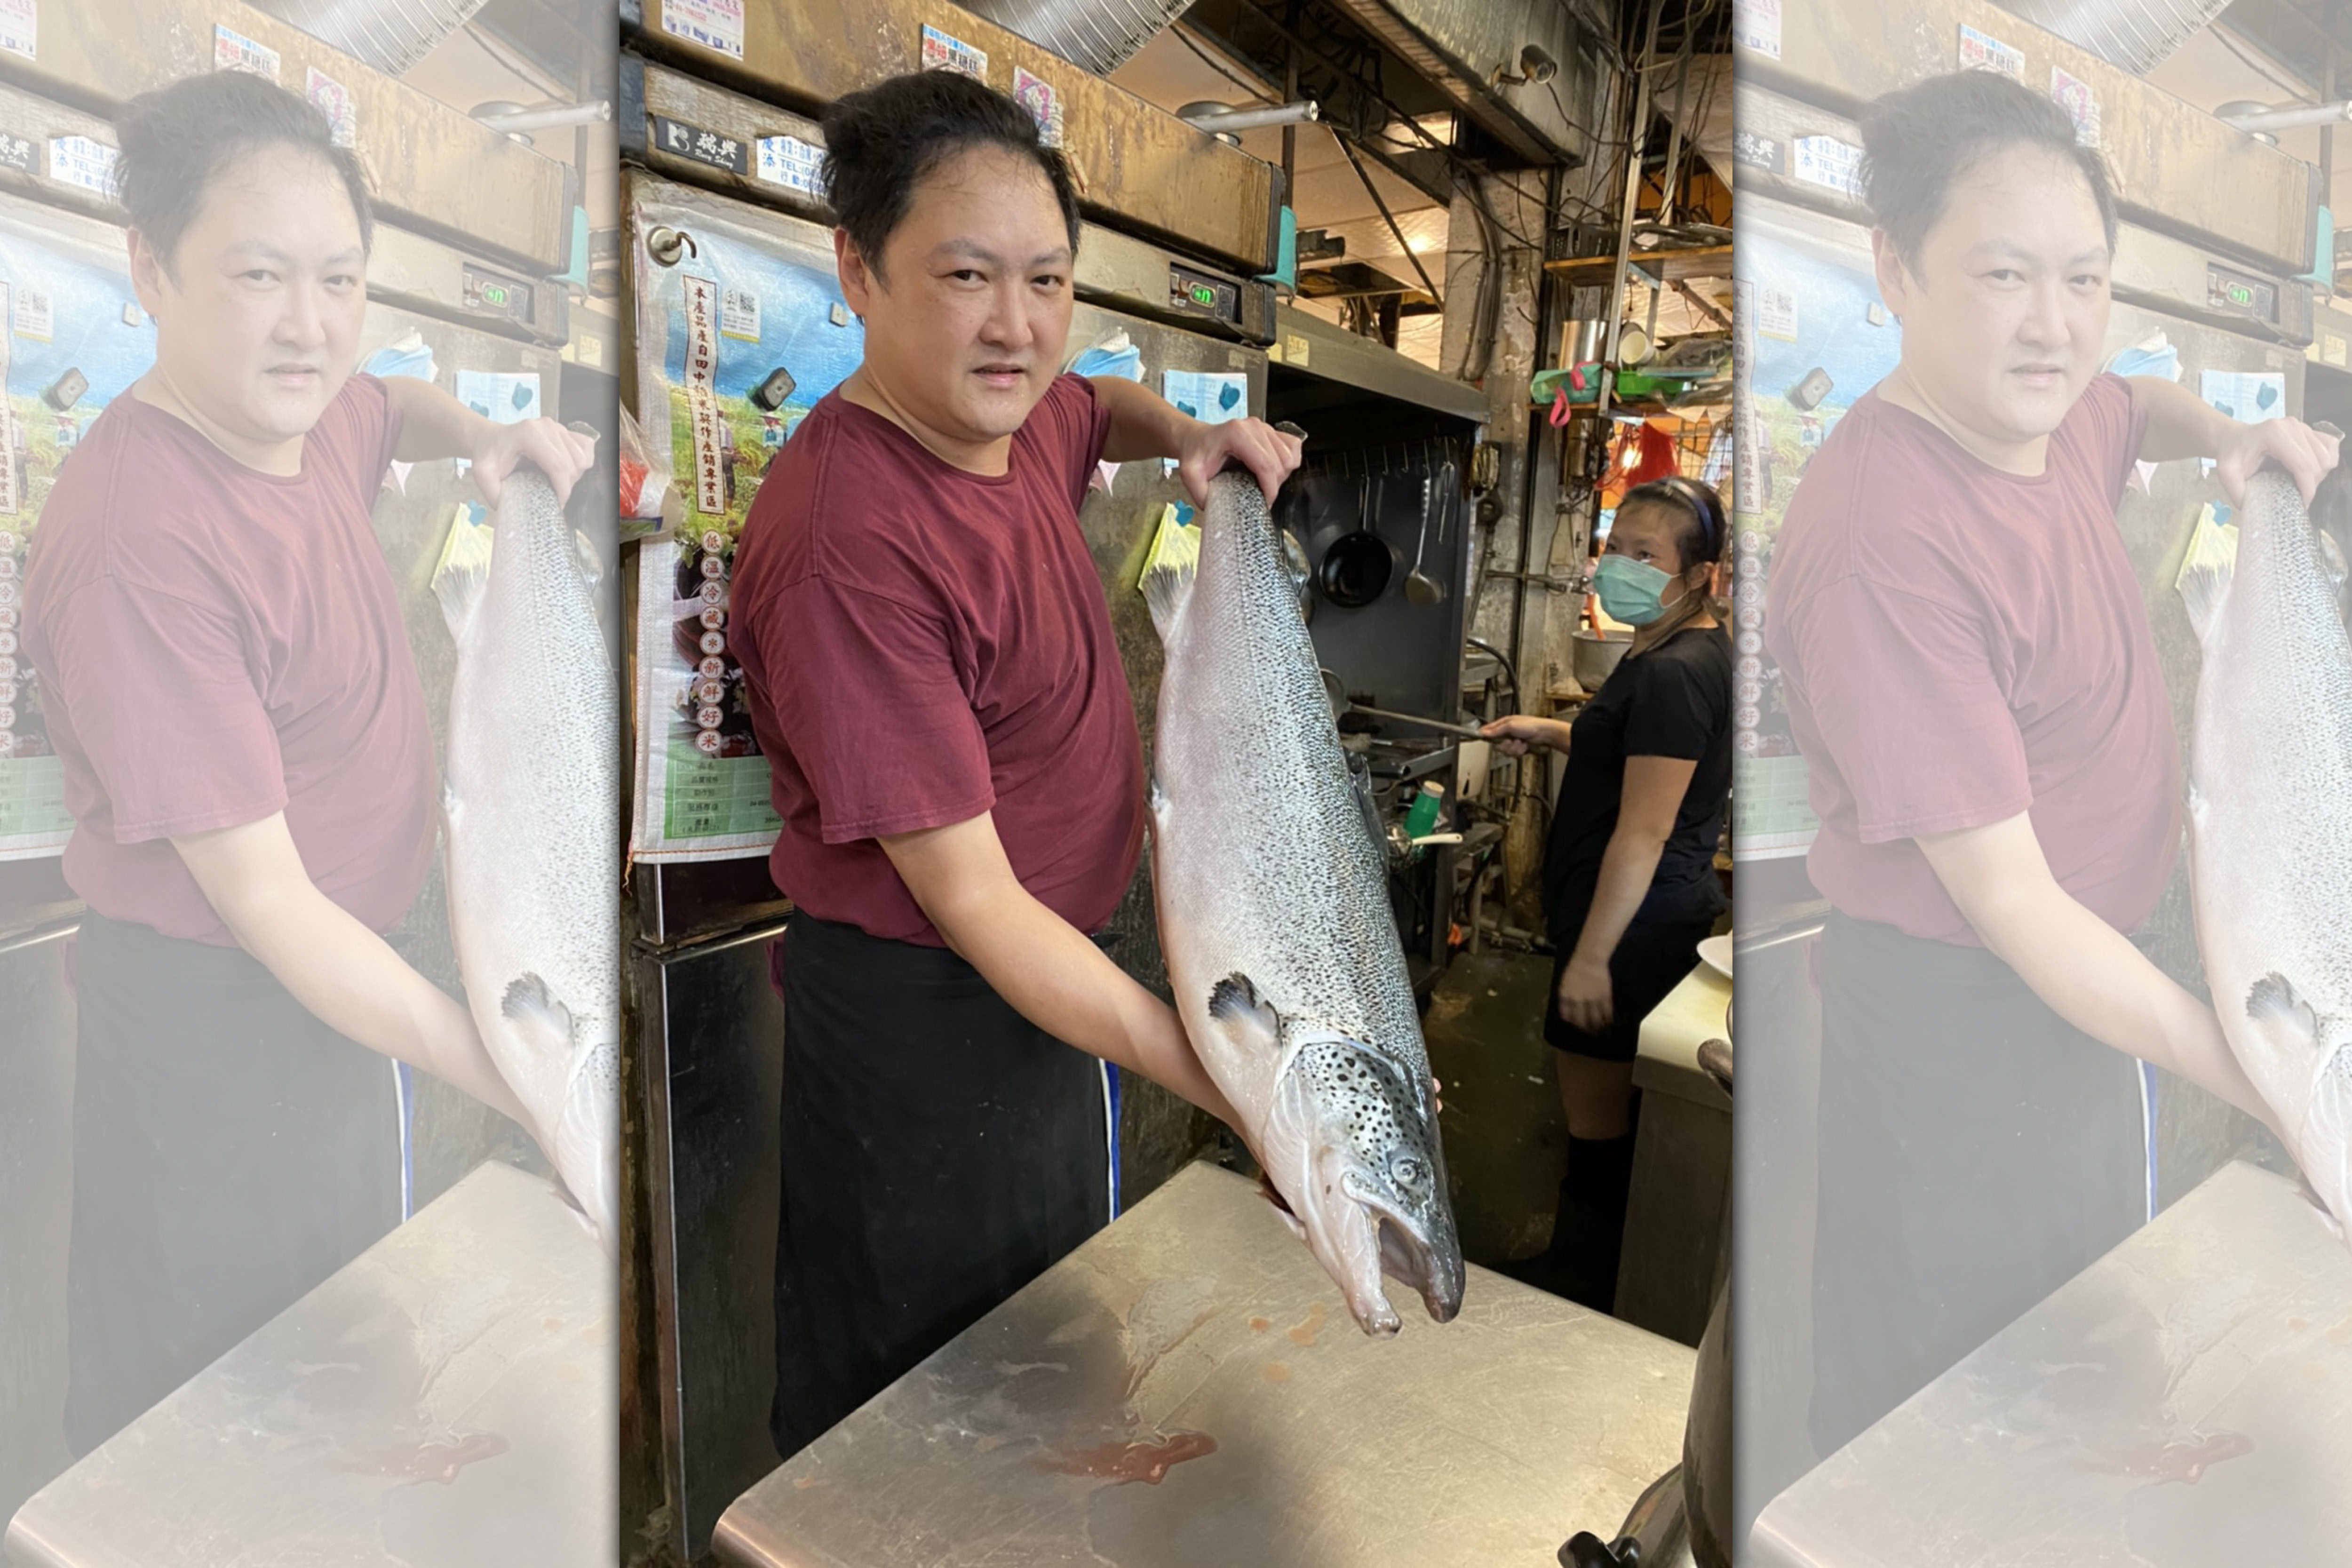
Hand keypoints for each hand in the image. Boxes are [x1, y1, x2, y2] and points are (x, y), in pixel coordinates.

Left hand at [468, 417, 598, 507]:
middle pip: (573, 464)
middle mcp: (548, 426)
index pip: (559, 466)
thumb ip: (493, 492)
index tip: (555, 504)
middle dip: (566, 486)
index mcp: (529, 434)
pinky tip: (565, 470)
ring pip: (582, 459)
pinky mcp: (565, 430)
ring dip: (574, 476)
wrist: (490, 438)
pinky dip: (581, 463)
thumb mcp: (482, 473)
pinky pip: (586, 448)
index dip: (562, 490)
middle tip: (550, 494)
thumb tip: (511, 508)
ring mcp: (558, 426)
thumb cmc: (489, 454)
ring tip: (555, 482)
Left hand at [1174, 416, 1302, 509]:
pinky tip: (1271, 471)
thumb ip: (1201, 493)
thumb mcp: (1189, 474)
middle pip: (1281, 464)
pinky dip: (1287, 463)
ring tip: (1261, 482)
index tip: (1263, 504)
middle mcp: (1254, 427)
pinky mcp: (1272, 431)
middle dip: (1273, 486)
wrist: (1197, 439)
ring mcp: (1265, 427)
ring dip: (1280, 476)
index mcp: (1236, 434)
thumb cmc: (1196, 453)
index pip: (1266, 465)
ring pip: (1289, 458)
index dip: (1269, 490)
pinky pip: (1293, 447)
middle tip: (1257, 495)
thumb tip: (1219, 508)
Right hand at [1481, 715, 1567, 756]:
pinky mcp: (1519, 749)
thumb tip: (1485, 732)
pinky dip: (1520, 751)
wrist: (1545, 734)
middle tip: (1511, 741)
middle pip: (1497, 744)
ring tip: (1521, 743)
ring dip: (1514, 748)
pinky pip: (1514, 754)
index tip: (1481, 738)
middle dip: (1505, 745)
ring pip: (1506, 751)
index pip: (1489, 729)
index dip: (1485, 734)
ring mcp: (1514, 741)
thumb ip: (1496, 730)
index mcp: (1504, 724)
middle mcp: (1508, 733)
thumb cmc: (1531, 725)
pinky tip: (1525, 746)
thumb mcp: (1511, 725)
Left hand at [1556, 953, 1613, 1032]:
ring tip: (1599, 1030)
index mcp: (1566, 996)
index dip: (1572, 1022)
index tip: (1575, 1025)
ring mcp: (1591, 999)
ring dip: (1597, 1026)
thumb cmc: (1575, 968)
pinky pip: (1606, 1011)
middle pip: (1581, 1020)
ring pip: (1595, 1018)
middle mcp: (1578, 1000)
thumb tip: (1568, 1009)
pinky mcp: (1604, 996)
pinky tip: (1609, 1021)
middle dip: (1585, 1028)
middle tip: (1589, 1031)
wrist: (1589, 959)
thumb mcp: (1565, 983)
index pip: (1567, 1015)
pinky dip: (1608, 1018)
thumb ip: (1566, 997)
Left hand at [2213, 415, 2339, 506]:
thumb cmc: (2232, 454)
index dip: (2306, 488)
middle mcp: (2292, 426)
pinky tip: (2308, 471)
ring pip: (2326, 457)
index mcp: (2274, 434)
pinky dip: (2324, 463)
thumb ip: (2237, 492)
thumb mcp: (2226, 473)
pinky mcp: (2309, 430)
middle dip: (2311, 485)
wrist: (2234, 438)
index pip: (2302, 465)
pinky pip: (2329, 448)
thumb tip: (2254, 508)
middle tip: (2295, 496)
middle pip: (2317, 463)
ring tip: (2298, 484)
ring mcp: (2303, 426)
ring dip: (2318, 476)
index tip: (2301, 504)